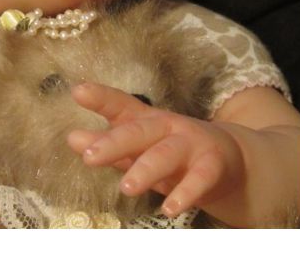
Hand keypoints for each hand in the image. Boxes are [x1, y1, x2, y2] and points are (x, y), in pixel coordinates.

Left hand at [67, 82, 244, 217]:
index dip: (100, 98)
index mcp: (146, 119)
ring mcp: (190, 144)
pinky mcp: (211, 165)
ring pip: (166, 154)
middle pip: (139, 131)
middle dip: (114, 142)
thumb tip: (71, 138)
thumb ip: (108, 143)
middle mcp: (166, 127)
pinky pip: (199, 179)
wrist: (228, 158)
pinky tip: (171, 208)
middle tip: (89, 156)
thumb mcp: (140, 145)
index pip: (120, 105)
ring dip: (146, 169)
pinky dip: (186, 193)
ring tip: (126, 187)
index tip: (78, 92)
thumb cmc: (171, 150)